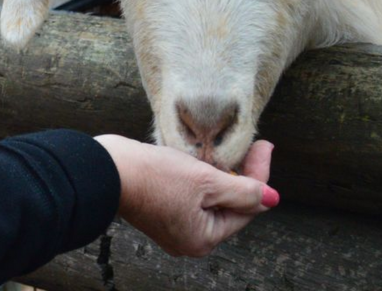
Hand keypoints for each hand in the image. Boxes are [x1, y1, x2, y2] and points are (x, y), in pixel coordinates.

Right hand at [95, 135, 277, 256]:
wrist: (109, 170)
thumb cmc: (156, 177)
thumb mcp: (206, 181)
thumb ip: (242, 191)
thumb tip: (272, 199)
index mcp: (203, 238)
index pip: (245, 207)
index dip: (258, 176)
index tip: (265, 146)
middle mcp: (189, 238)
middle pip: (228, 204)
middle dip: (241, 173)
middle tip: (253, 143)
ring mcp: (172, 225)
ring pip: (210, 197)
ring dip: (221, 172)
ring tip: (228, 147)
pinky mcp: (160, 208)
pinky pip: (191, 194)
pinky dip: (201, 176)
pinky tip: (202, 156)